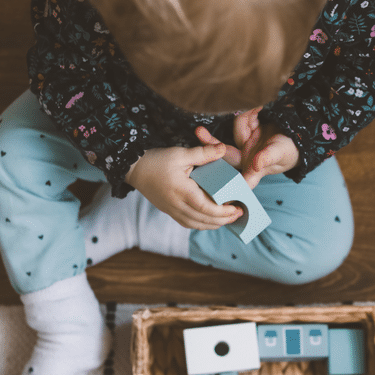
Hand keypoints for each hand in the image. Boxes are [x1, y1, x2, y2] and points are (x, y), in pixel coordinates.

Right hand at [126, 143, 244, 230]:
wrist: (134, 169)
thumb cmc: (156, 160)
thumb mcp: (180, 154)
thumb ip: (203, 153)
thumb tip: (223, 149)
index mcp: (182, 192)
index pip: (207, 208)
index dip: (224, 211)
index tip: (238, 208)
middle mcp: (177, 205)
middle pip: (205, 220)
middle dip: (224, 220)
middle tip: (240, 214)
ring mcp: (172, 211)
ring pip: (197, 225)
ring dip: (214, 224)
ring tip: (229, 218)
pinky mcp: (169, 212)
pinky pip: (188, 223)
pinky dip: (202, 224)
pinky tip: (211, 220)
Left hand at [194, 107, 299, 189]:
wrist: (299, 134)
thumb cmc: (291, 150)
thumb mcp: (281, 153)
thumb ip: (267, 158)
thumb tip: (255, 164)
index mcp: (252, 169)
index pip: (234, 178)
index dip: (220, 179)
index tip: (206, 176)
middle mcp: (245, 157)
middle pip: (223, 151)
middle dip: (210, 141)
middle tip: (199, 131)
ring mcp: (246, 142)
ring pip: (237, 128)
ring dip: (248, 119)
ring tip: (260, 112)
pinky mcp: (248, 130)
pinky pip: (243, 119)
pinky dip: (252, 113)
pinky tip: (260, 111)